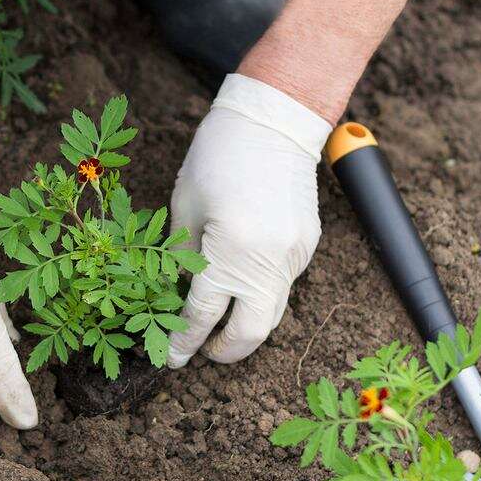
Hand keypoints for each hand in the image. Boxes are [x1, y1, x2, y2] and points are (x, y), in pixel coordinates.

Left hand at [167, 74, 332, 366]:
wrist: (274, 122)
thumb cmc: (218, 157)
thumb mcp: (184, 209)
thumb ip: (183, 260)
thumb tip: (182, 297)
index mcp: (231, 253)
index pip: (203, 315)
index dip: (184, 340)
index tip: (173, 358)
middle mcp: (269, 263)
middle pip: (250, 333)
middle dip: (224, 350)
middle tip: (201, 350)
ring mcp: (294, 257)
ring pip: (271, 312)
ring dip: (243, 323)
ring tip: (217, 320)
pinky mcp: (307, 247)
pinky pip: (281, 284)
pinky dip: (258, 292)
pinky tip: (238, 279)